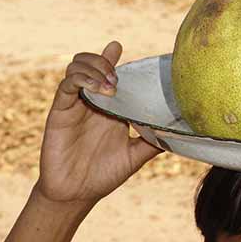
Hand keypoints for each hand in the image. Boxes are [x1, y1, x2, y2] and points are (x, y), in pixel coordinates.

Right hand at [35, 41, 161, 203]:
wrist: (76, 194)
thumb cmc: (103, 176)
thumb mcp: (134, 157)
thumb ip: (153, 142)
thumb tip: (179, 133)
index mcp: (109, 109)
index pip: (110, 75)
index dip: (112, 57)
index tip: (119, 47)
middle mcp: (92, 102)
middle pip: (92, 63)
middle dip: (105, 62)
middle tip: (118, 76)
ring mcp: (75, 104)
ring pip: (77, 67)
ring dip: (95, 68)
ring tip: (111, 84)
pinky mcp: (60, 111)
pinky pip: (67, 84)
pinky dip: (82, 79)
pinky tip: (99, 89)